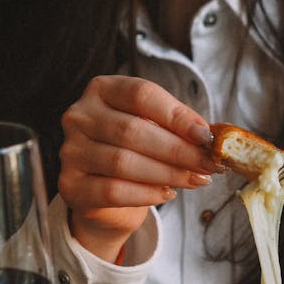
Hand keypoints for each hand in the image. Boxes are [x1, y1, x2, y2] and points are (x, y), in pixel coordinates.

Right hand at [58, 75, 218, 260]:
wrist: (104, 194)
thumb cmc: (135, 151)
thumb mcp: (155, 128)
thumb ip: (179, 127)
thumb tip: (212, 137)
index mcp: (101, 90)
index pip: (141, 94)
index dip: (176, 115)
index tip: (206, 136)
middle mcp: (79, 116)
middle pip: (133, 130)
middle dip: (179, 149)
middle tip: (208, 164)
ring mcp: (70, 151)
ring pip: (123, 162)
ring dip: (168, 173)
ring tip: (196, 179)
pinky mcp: (71, 185)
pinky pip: (112, 191)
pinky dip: (146, 194)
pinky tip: (167, 193)